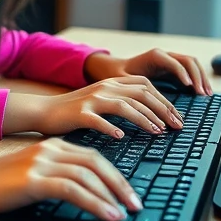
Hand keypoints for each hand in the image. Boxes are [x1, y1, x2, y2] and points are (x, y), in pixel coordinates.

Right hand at [0, 139, 140, 220]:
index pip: (94, 158)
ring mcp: (41, 163)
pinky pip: (74, 190)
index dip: (115, 176)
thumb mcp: (31, 177)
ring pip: (89, 175)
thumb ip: (55, 180)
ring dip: (112, 195)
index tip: (129, 196)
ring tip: (127, 213)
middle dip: (121, 184)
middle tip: (137, 205)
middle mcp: (50, 150)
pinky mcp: (33, 179)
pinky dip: (96, 203)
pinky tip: (109, 216)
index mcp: (52, 147)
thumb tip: (84, 198)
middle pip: (97, 163)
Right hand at [3, 77, 184, 137]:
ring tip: (157, 132)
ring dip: (144, 119)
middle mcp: (104, 88)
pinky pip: (98, 120)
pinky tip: (121, 137)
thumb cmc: (74, 112)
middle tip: (176, 126)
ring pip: (125, 106)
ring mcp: (91, 99)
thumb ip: (121, 103)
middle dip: (162, 110)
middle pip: (140, 94)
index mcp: (111, 83)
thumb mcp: (100, 101)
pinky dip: (111, 127)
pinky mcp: (79, 113)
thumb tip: (150, 115)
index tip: (177, 117)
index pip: (145, 86)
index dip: (165, 100)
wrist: (43, 111)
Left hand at [84, 48, 212, 95]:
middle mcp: (165, 55)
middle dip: (197, 76)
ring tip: (206, 94)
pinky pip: (191, 70)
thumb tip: (144, 103)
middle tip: (202, 94)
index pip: (174, 63)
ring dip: (201, 77)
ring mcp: (171, 60)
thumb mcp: (123, 81)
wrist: (115, 69)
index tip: (190, 87)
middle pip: (188, 61)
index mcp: (154, 56)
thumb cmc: (118, 75)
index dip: (183, 74)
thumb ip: (133, 88)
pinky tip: (202, 93)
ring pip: (192, 64)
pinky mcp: (173, 68)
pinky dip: (198, 79)